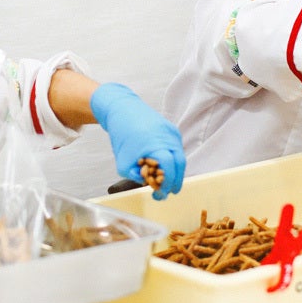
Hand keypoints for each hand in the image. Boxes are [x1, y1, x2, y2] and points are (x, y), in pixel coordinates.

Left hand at [90, 83, 185, 199]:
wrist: (122, 109)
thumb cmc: (121, 135)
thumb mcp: (122, 162)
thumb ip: (134, 175)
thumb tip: (147, 183)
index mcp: (157, 146)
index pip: (170, 169)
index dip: (168, 184)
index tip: (162, 193)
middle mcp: (168, 138)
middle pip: (180, 164)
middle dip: (176, 180)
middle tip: (169, 191)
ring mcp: (172, 132)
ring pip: (179, 155)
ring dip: (175, 170)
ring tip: (165, 180)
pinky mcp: (171, 128)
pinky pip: (175, 147)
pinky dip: (172, 158)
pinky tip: (164, 165)